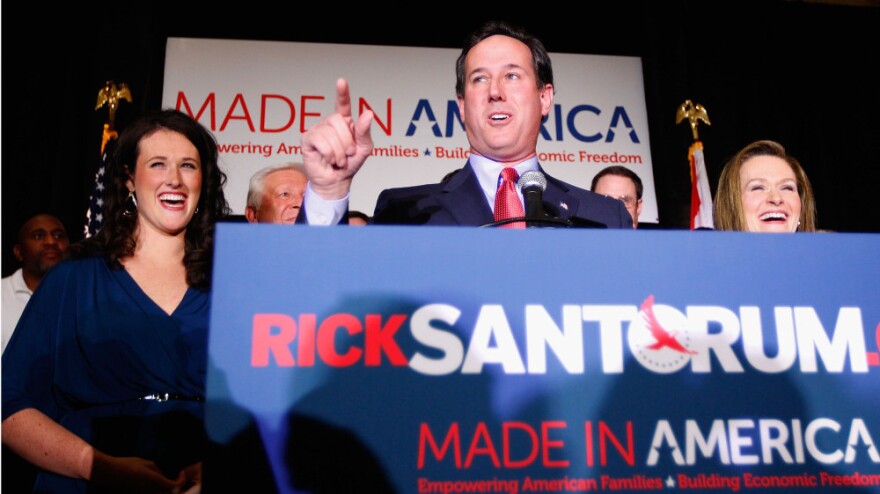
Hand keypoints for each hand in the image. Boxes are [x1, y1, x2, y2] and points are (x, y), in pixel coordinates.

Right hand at [91, 453, 193, 493]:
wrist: (110, 473)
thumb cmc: (128, 464)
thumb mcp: (147, 463)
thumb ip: (157, 471)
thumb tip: (162, 477)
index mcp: (155, 481)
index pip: (174, 486)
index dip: (180, 481)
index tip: (181, 473)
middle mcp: (150, 491)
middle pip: (168, 493)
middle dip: (174, 487)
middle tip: (175, 478)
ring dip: (164, 489)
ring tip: (165, 480)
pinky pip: (151, 493)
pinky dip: (156, 490)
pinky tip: (154, 482)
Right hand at [301, 78, 373, 199]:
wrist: (337, 181)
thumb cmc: (350, 164)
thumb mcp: (364, 148)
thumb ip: (364, 131)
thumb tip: (368, 113)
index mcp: (344, 122)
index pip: (342, 104)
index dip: (342, 93)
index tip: (341, 82)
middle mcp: (329, 123)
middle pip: (338, 120)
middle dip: (346, 140)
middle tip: (348, 154)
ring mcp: (317, 130)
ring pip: (329, 133)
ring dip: (339, 151)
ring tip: (338, 159)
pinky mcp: (307, 139)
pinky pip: (320, 141)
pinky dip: (329, 153)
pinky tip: (328, 159)